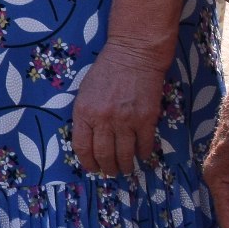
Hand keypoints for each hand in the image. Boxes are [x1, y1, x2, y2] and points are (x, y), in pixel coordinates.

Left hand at [72, 40, 166, 175]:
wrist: (132, 55)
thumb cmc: (105, 71)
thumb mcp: (85, 92)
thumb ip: (86, 115)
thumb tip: (89, 140)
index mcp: (84, 111)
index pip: (82, 147)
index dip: (87, 162)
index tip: (92, 167)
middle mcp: (103, 119)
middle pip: (104, 155)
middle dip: (107, 168)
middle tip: (110, 172)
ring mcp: (126, 121)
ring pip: (125, 155)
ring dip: (125, 166)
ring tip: (126, 168)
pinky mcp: (146, 120)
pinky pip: (144, 146)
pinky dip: (143, 154)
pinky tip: (142, 156)